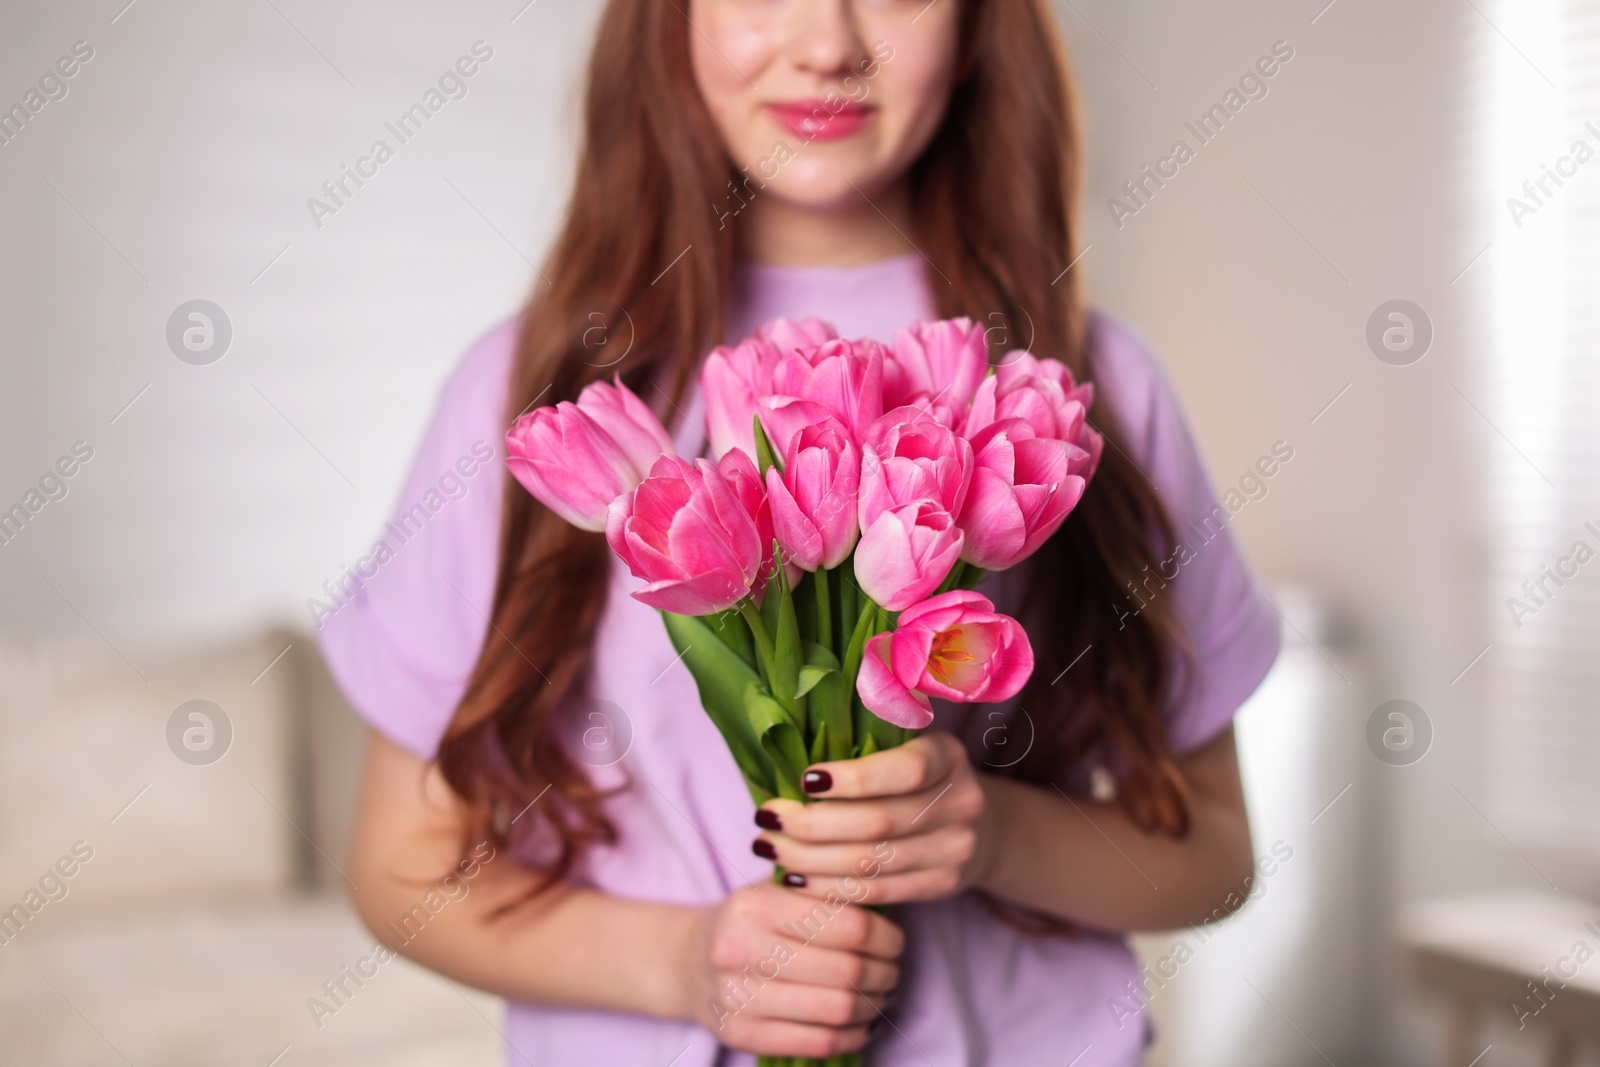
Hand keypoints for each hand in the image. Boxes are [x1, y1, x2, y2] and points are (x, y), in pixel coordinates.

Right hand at [679, 882, 903, 1057]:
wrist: (688, 961)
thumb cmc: (750, 920)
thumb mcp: (776, 889)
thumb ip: (824, 889)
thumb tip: (887, 897)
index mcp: (754, 906)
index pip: (848, 925)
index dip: (885, 937)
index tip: (894, 941)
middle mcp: (739, 950)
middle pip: (846, 971)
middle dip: (884, 973)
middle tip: (892, 970)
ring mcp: (737, 998)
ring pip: (836, 1010)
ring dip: (872, 1006)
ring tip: (879, 994)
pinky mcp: (741, 1035)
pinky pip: (818, 1043)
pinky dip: (852, 1035)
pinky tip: (859, 1021)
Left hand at [752, 731, 996, 905]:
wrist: (976, 826)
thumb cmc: (915, 777)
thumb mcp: (905, 744)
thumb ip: (863, 741)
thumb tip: (788, 744)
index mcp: (947, 755)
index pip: (905, 770)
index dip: (853, 778)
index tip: (803, 779)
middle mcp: (962, 801)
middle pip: (877, 822)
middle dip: (811, 824)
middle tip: (765, 817)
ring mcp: (957, 848)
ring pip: (870, 862)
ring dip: (810, 859)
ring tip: (770, 847)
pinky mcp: (943, 884)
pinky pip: (877, 891)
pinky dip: (829, 888)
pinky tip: (796, 877)